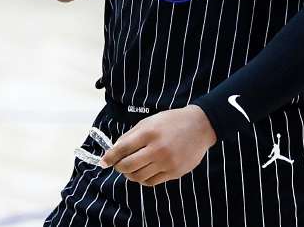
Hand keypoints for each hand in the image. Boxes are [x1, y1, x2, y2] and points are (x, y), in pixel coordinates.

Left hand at [98, 106, 217, 186]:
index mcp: (148, 133)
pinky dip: (143, 179)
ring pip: (139, 177)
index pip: (122, 148)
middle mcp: (157, 149)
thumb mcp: (148, 122)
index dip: (110, 157)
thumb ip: (131, 136)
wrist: (200, 126)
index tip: (103, 162)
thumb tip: (115, 150)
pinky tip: (143, 172)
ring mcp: (167, 162)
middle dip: (118, 167)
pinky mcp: (175, 172)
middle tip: (117, 165)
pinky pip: (152, 182)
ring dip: (130, 175)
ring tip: (130, 169)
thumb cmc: (171, 122)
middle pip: (128, 166)